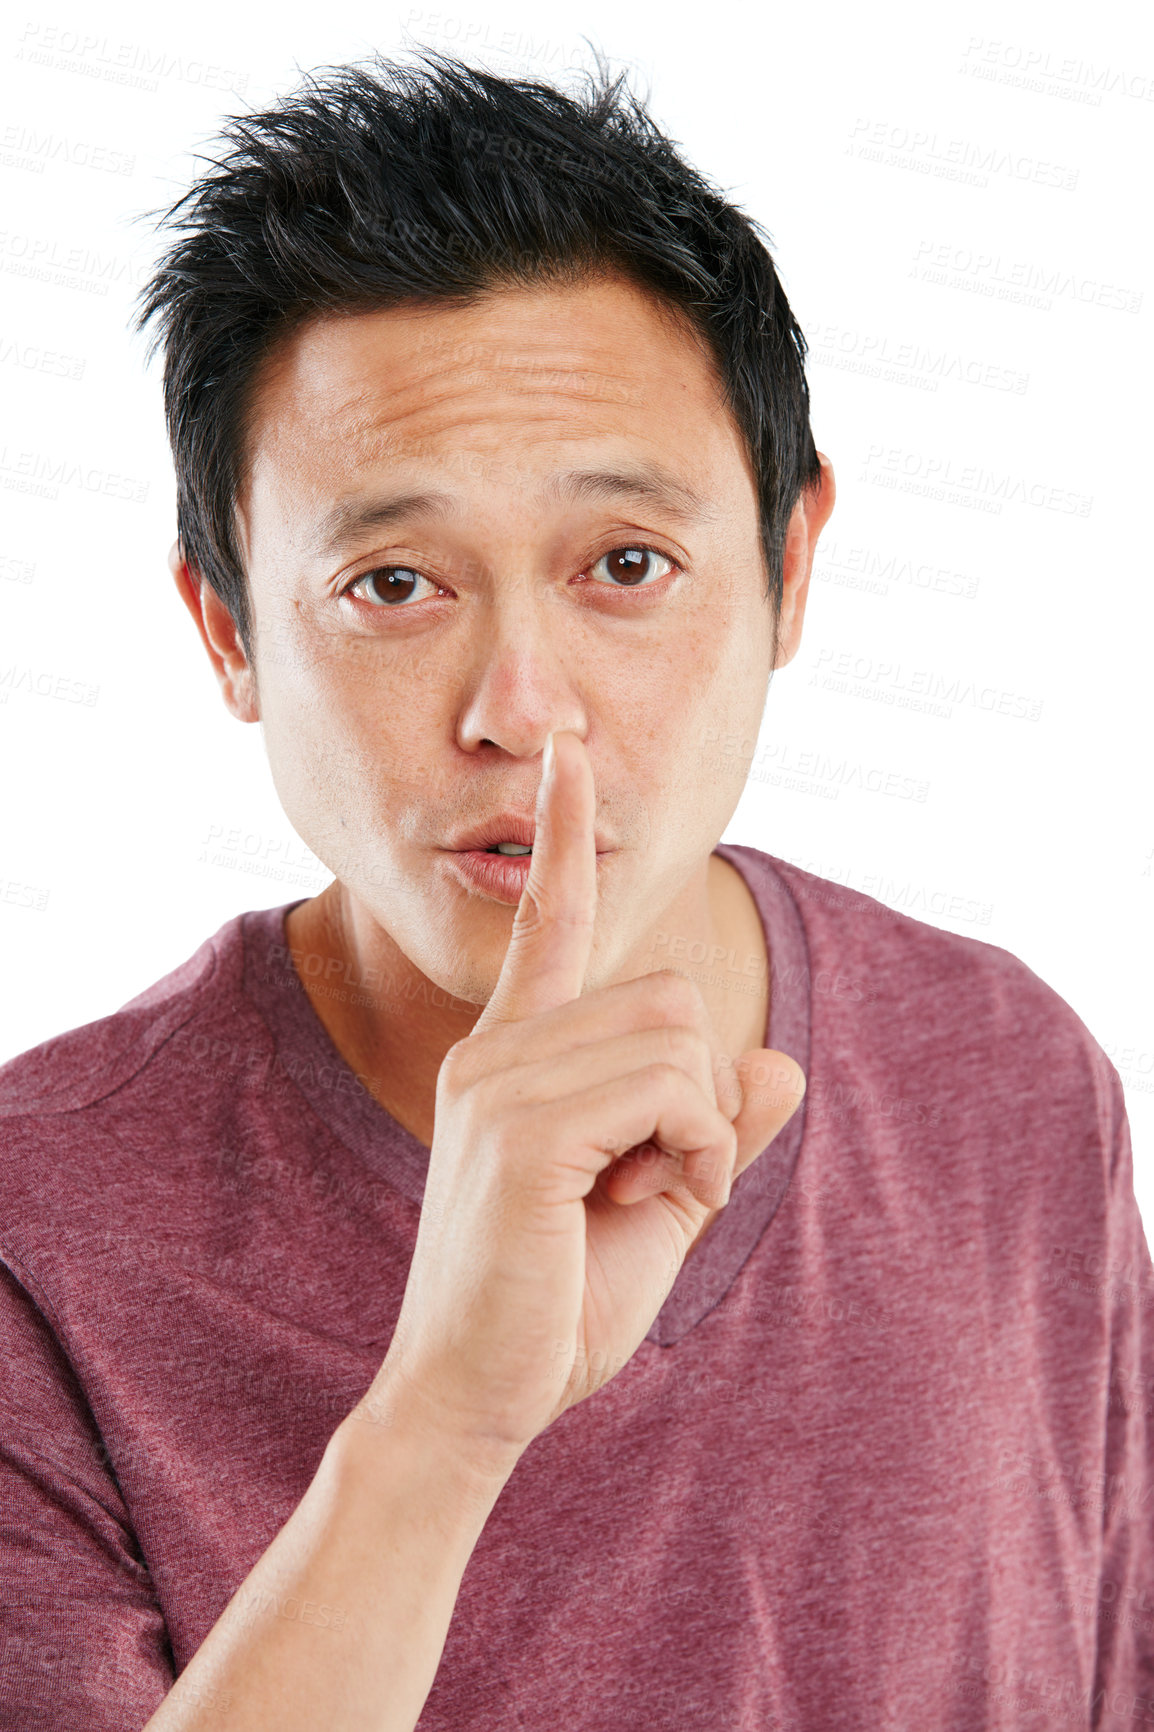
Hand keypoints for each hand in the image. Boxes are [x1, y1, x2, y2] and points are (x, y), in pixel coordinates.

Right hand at [359, 730, 805, 1469]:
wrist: (477, 1397)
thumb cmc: (555, 1303)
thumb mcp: (659, 1203)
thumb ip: (712, 1128)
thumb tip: (781, 1064)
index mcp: (516, 1054)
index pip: (551, 923)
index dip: (564, 835)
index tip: (566, 751)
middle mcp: (498, 1049)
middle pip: (670, 995)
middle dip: (698, 1091)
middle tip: (657, 1177)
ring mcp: (500, 1081)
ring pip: (677, 1036)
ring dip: (699, 1127)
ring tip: (644, 1195)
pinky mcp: (519, 1130)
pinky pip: (668, 1089)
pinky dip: (694, 1149)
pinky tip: (648, 1200)